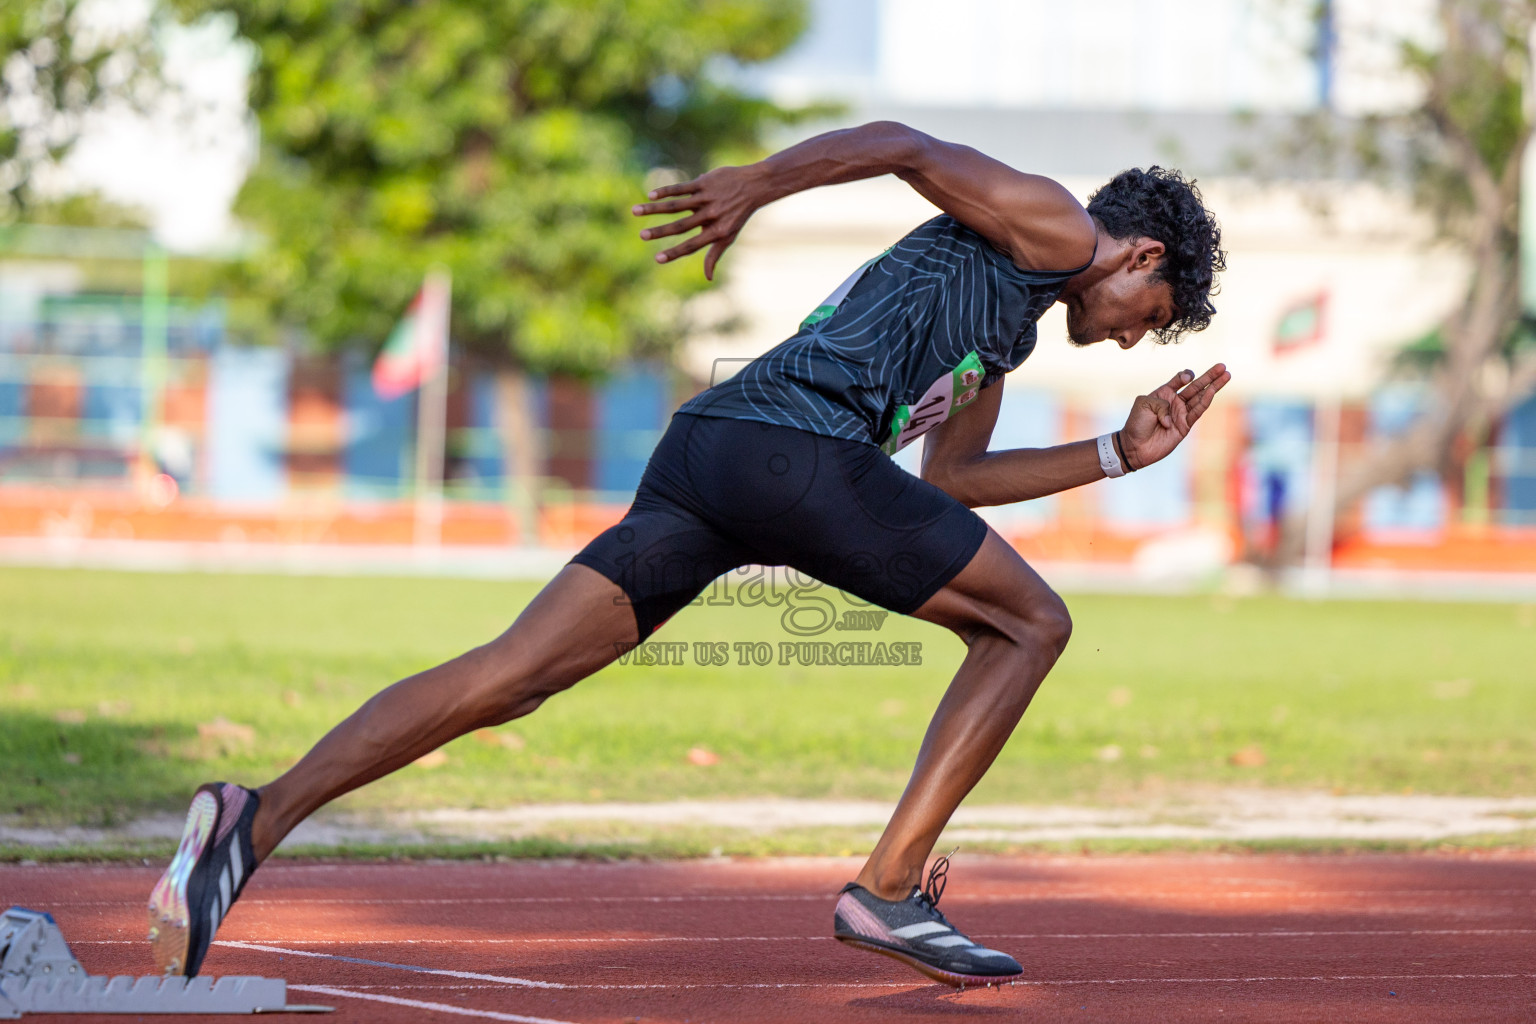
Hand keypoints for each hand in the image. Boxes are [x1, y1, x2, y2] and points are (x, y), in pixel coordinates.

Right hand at [631, 165, 763, 279]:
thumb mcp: (728, 236)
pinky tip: (650, 195)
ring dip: (653, 208)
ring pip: (676, 205)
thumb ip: (714, 255)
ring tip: (635, 211)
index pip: (692, 246)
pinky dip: (665, 191)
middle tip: (641, 236)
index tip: (657, 260)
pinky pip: (681, 188)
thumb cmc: (738, 215)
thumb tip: (708, 277)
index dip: (675, 253)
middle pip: (680, 226)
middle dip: (659, 231)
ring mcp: (706, 198)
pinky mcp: (703, 183)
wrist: (754, 186)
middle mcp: (710, 216)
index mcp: (716, 232)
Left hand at [1119, 364, 1230, 469]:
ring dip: (1214, 386)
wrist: (1134, 446)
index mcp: (1164, 393)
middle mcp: (1175, 402)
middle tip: (1223, 366)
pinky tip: (1213, 391)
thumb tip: (1177, 411)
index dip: (1185, 375)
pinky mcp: (1185, 426)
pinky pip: (1197, 411)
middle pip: (1196, 386)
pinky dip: (1206, 401)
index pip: (1180, 380)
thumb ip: (1162, 401)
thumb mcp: (1144, 403)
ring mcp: (1181, 414)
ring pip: (1201, 397)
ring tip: (1227, 375)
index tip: (1186, 378)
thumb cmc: (1136, 424)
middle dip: (1210, 376)